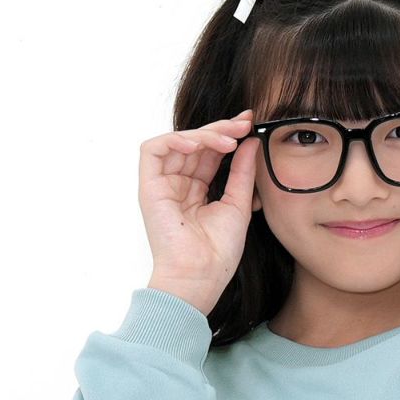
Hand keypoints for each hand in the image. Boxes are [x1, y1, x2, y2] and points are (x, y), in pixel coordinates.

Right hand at [138, 109, 258, 314]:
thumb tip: (250, 140)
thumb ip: (242, 172)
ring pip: (178, 143)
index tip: (249, 125)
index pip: (210, 153)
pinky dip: (174, 140)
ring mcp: (163, 185)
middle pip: (196, 144)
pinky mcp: (149, 187)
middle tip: (243, 123)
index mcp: (198, 191)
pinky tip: (197, 145)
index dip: (228, 135)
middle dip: (220, 129)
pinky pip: (153, 150)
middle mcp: (179, 185)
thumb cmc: (218, 252)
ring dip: (203, 135)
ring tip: (227, 140)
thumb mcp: (238, 204)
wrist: (199, 275)